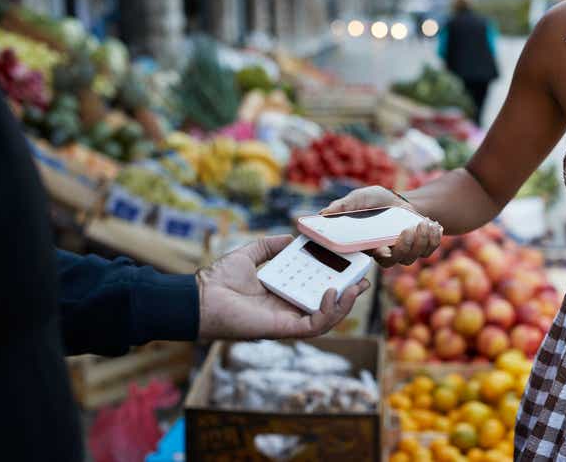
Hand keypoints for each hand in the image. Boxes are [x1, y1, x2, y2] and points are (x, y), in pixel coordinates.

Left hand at [197, 235, 369, 339]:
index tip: (351, 266)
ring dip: (344, 304)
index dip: (336, 279)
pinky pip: (313, 325)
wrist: (201, 296)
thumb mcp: (251, 253)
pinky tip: (333, 293)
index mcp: (283, 292)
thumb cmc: (219, 278)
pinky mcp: (283, 328)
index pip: (316, 288)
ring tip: (356, 287)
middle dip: (349, 294)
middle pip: (327, 305)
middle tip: (364, 278)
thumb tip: (291, 237)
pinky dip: (327, 312)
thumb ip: (270, 245)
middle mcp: (288, 308)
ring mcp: (287, 320)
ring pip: (326, 318)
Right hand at [320, 186, 442, 267]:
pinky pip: (429, 250)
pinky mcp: (420, 248)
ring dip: (421, 240)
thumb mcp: (360, 198)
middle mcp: (386, 253)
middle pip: (396, 261)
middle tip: (408, 229)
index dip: (379, 256)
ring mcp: (404, 252)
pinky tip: (433, 224)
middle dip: (405, 247)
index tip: (383, 247)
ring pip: (413, 257)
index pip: (372, 258)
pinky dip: (434, 238)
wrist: (401, 200)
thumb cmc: (377, 201)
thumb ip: (344, 206)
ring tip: (423, 222)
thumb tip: (323, 213)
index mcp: (369, 245)